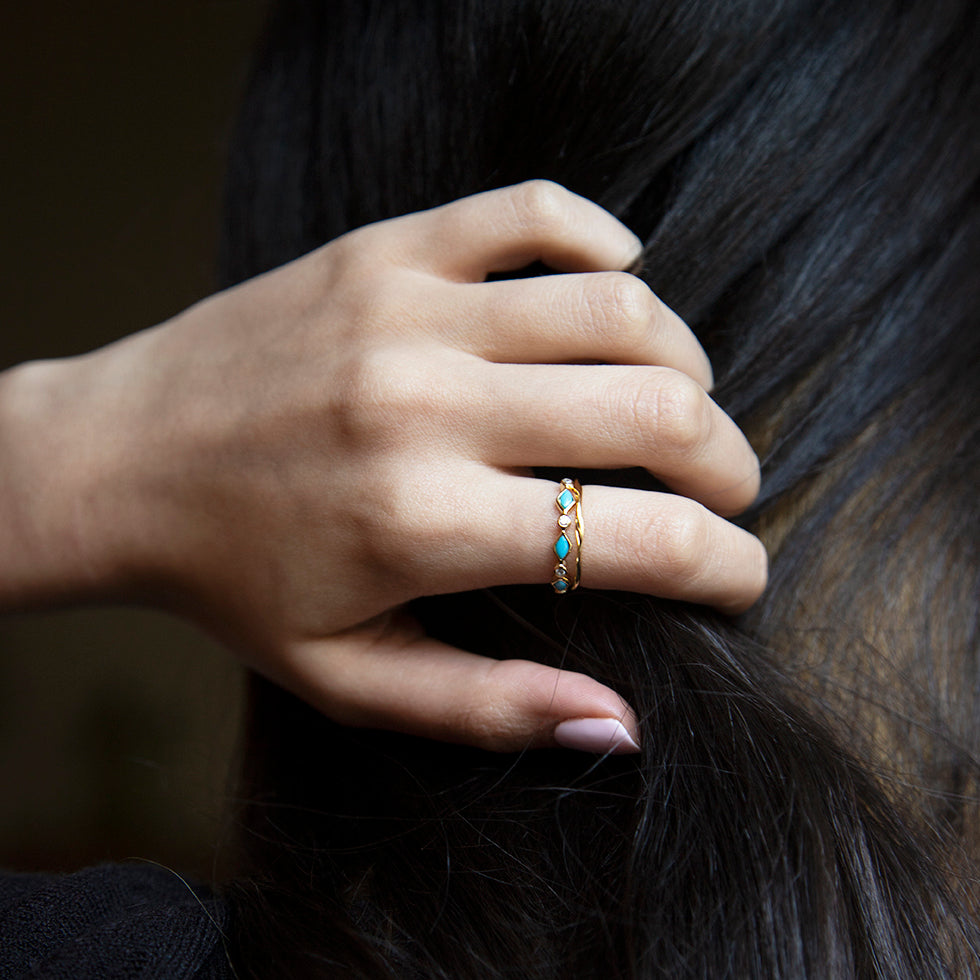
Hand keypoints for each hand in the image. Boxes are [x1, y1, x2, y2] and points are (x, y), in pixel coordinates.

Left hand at [0, 182, 764, 752]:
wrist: (120, 460)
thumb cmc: (235, 580)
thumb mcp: (349, 679)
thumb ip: (489, 710)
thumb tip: (623, 723)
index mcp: (425, 524)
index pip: (639, 539)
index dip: (725, 564)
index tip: (743, 573)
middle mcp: (427, 405)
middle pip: (655, 410)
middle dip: (729, 463)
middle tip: (726, 488)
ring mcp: (408, 310)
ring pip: (619, 309)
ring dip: (685, 363)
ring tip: (681, 402)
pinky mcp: (387, 250)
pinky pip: (535, 212)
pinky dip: (604, 242)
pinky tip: (617, 286)